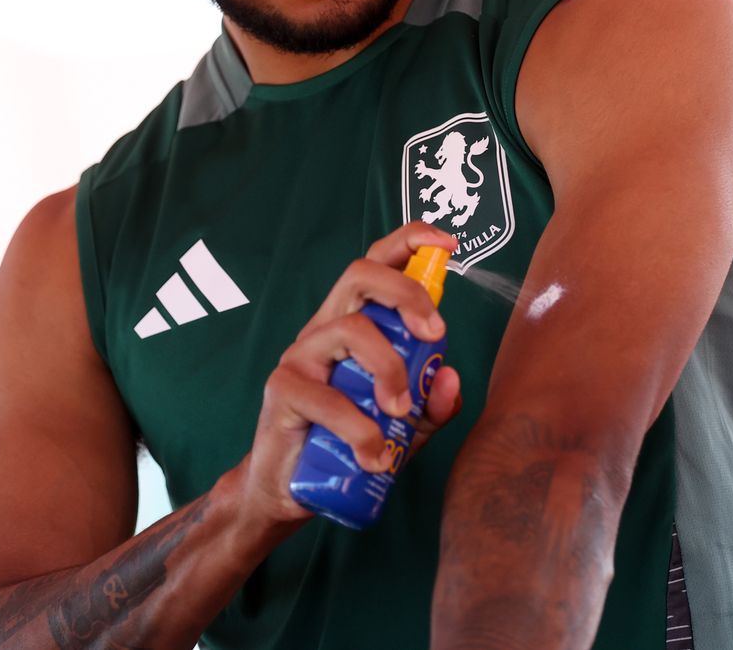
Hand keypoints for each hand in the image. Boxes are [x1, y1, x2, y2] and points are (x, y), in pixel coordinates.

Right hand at [237, 221, 465, 527]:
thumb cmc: (349, 445)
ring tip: (400, 413)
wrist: (289, 491)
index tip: (449, 244)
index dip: (411, 241)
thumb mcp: (405, 427)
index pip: (377, 265)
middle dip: (407, 293)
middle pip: (360, 274)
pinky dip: (361, 429)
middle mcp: (326, 328)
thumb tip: (449, 377)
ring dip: (390, 369)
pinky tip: (375, 456)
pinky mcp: (282, 391)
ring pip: (350, 329)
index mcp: (355, 324)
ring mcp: (301, 356)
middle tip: (434, 333)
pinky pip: (327, 397)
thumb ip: (431, 404)